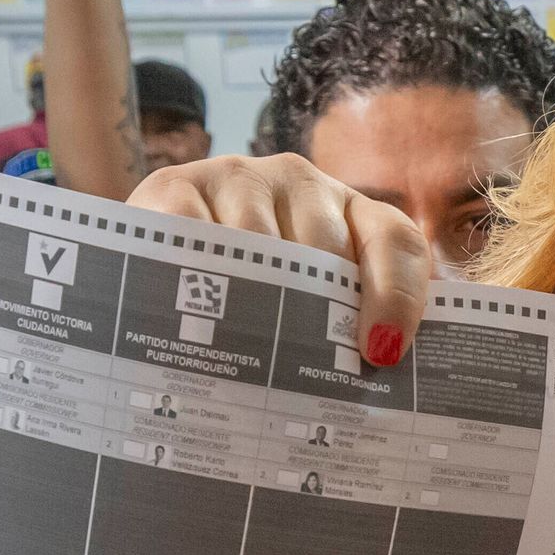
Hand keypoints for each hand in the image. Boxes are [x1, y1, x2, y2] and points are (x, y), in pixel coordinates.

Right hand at [130, 153, 432, 364]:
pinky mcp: (174, 186)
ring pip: (258, 244)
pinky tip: (193, 318)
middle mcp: (299, 182)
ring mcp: (236, 178)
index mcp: (351, 212)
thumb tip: (379, 376)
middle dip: (316, 316)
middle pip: (323, 247)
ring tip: (247, 361)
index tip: (381, 354)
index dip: (397, 295)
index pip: (394, 241)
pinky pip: (191, 232)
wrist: (156, 258)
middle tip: (302, 375)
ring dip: (252, 304)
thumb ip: (348, 331)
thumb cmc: (250, 298)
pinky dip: (193, 277)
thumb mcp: (308, 307)